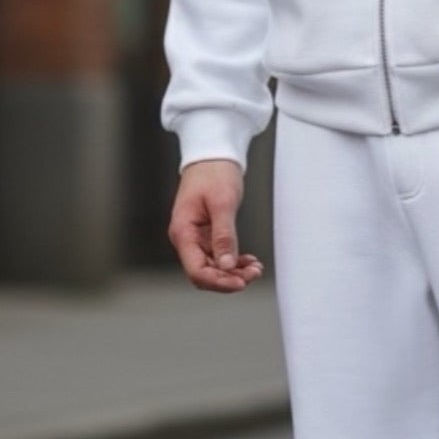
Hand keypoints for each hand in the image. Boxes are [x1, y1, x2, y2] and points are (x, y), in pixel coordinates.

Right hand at [168, 160, 265, 294]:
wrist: (212, 156)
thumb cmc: (213, 173)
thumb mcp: (222, 203)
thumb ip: (224, 236)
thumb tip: (226, 264)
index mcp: (183, 232)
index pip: (196, 270)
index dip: (219, 281)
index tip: (240, 282)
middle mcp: (186, 239)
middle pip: (204, 273)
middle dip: (228, 278)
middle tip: (253, 274)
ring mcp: (195, 238)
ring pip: (212, 267)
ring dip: (233, 272)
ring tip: (255, 269)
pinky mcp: (206, 235)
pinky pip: (218, 257)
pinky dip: (233, 262)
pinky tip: (248, 261)